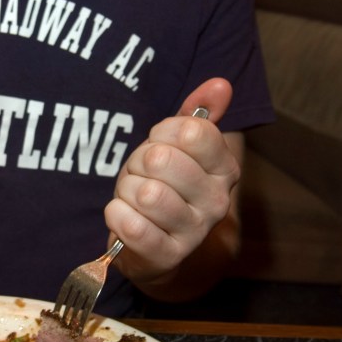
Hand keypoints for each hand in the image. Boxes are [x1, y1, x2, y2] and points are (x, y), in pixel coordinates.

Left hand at [104, 78, 240, 292]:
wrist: (155, 244)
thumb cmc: (162, 184)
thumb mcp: (178, 145)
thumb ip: (198, 113)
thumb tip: (220, 84)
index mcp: (224, 169)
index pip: (192, 131)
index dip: (162, 133)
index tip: (159, 145)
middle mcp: (217, 202)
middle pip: (161, 159)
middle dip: (138, 163)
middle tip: (142, 175)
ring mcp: (194, 232)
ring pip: (144, 192)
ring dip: (126, 190)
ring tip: (134, 197)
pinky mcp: (166, 256)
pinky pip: (131, 225)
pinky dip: (116, 214)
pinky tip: (123, 216)